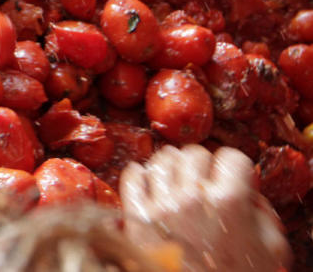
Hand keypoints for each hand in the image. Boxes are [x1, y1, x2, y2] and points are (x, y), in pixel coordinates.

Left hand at [120, 144, 289, 271]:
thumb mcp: (270, 249)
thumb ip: (262, 214)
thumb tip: (248, 193)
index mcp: (228, 202)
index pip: (232, 157)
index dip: (235, 167)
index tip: (231, 176)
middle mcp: (193, 197)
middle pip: (194, 153)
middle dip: (203, 164)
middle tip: (204, 180)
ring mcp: (161, 205)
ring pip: (162, 158)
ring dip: (171, 166)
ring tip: (176, 180)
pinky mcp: (136, 216)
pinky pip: (132, 176)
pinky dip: (139, 175)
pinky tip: (149, 183)